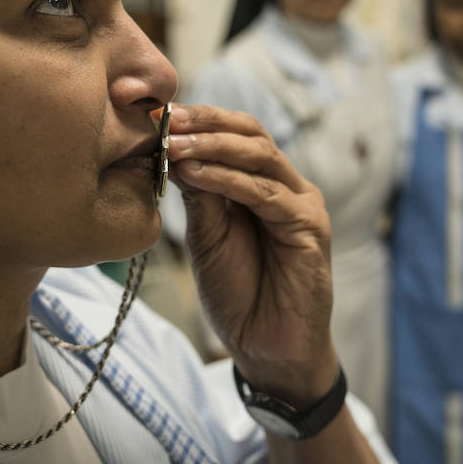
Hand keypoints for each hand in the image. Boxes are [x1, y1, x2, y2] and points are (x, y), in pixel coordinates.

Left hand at [166, 103, 336, 407]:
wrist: (266, 349)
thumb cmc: (238, 294)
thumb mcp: (207, 237)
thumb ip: (199, 195)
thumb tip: (171, 148)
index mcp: (262, 184)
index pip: (234, 134)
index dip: (197, 119)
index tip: (152, 114)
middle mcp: (286, 186)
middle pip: (250, 133)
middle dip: (204, 122)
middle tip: (164, 120)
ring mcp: (302, 204)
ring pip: (259, 155)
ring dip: (211, 146)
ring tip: (172, 145)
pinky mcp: (310, 228)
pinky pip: (265, 194)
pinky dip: (226, 179)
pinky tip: (193, 173)